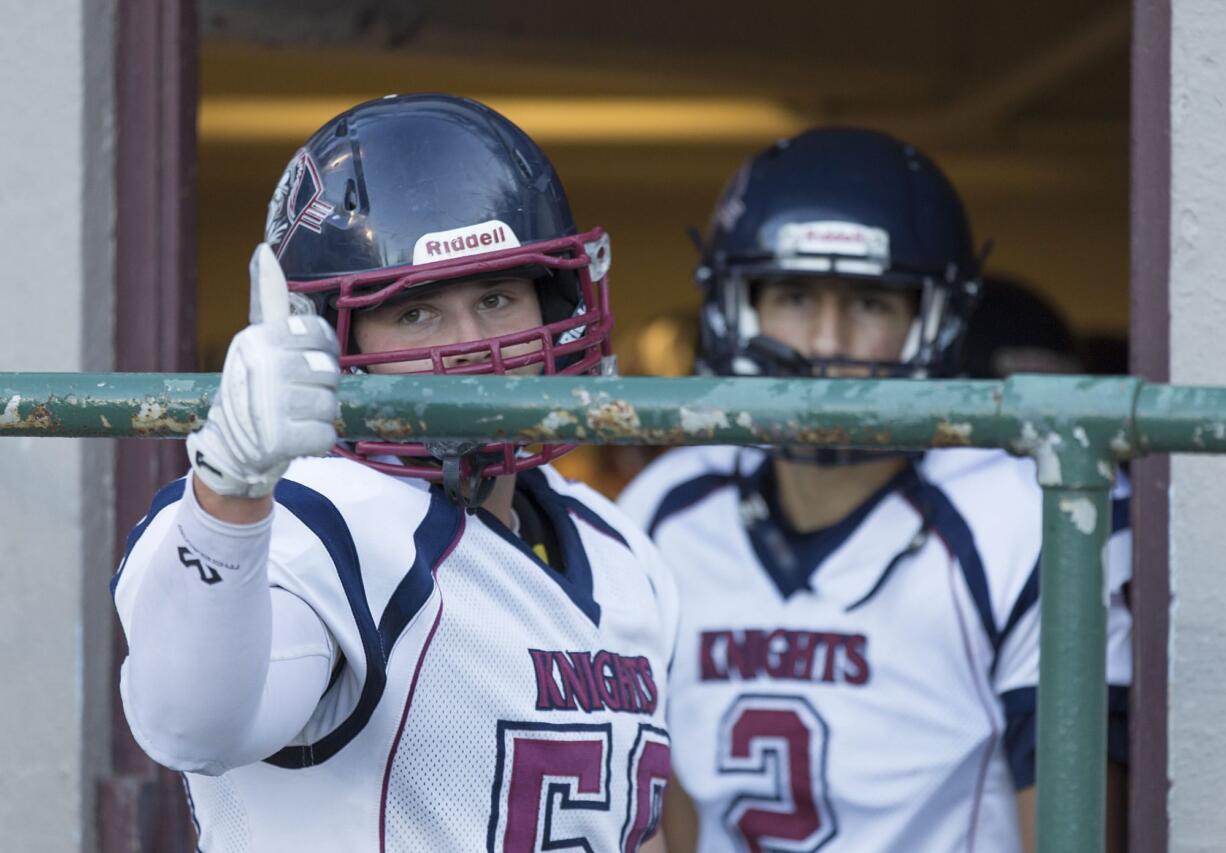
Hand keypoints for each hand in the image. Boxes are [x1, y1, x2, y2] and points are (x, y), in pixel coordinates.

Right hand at [186, 244, 339, 498]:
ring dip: (317, 416)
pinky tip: (292, 438)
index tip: (306, 364)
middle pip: (329, 372)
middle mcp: (262, 365)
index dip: (322, 352)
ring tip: (290, 418)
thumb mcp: (256, 343)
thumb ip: (267, 300)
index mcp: (259, 338)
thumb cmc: (251, 391)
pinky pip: (327, 434)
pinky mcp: (280, 440)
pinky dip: (315, 440)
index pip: (318, 333)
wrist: (227, 451)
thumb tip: (264, 250)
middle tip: (292, 398)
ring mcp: (270, 403)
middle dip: (318, 389)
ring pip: (330, 403)